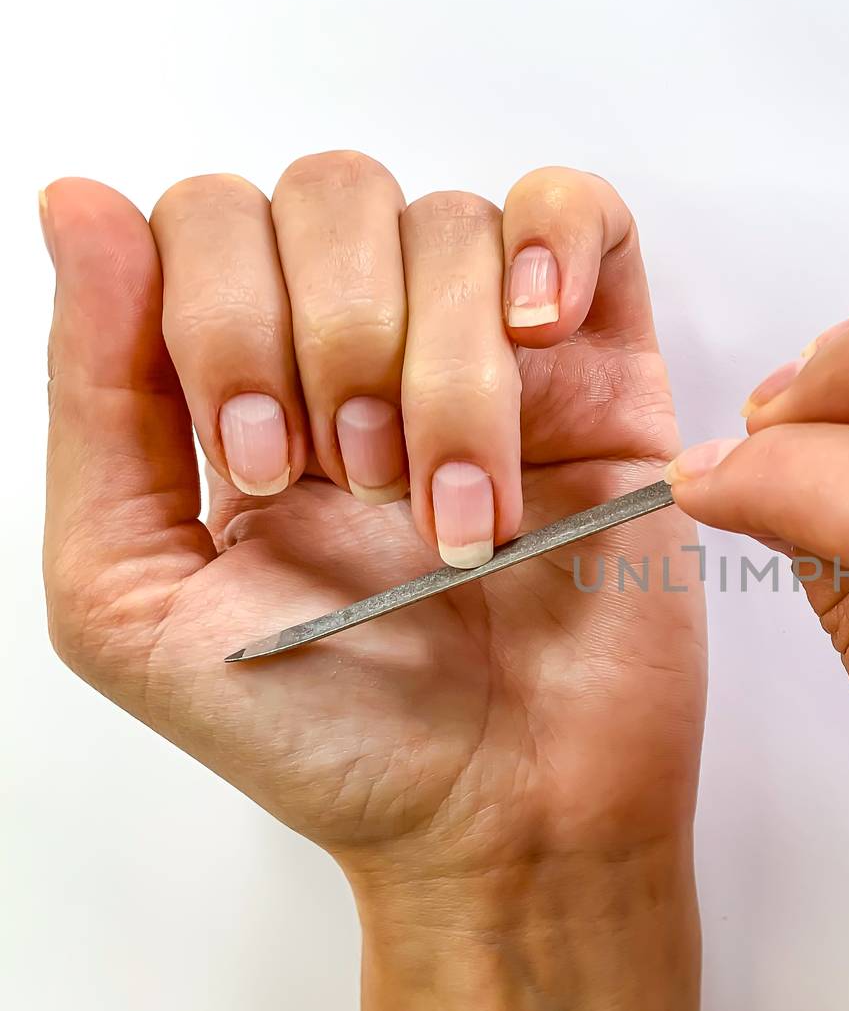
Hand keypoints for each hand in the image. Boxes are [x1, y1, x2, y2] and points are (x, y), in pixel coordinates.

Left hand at [41, 158, 704, 1010]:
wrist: (502, 819)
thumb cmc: (330, 737)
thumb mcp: (134, 597)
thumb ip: (95, 402)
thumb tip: (77, 203)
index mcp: (248, 386)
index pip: (208, 219)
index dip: (221, 316)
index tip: (259, 468)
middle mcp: (370, 350)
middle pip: (331, 192)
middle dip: (331, 336)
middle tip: (353, 479)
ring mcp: (496, 354)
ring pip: (451, 225)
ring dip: (443, 370)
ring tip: (454, 508)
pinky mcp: (609, 373)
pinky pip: (586, 213)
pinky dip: (555, 243)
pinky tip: (535, 337)